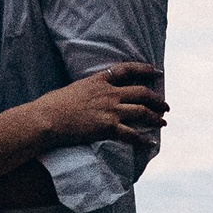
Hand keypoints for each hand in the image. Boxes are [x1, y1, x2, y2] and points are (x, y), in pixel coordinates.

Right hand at [46, 62, 167, 156]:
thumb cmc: (52, 105)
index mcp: (99, 80)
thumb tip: (89, 95)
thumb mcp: (73, 89)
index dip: (145, 69)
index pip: (128, 70)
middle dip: (157, 99)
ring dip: (156, 117)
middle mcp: (109, 93)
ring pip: (142, 111)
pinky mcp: (108, 127)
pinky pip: (132, 134)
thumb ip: (87, 90)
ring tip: (163, 122)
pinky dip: (144, 139)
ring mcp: (110, 110)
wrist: (47, 118)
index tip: (157, 72)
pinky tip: (151, 143)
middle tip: (165, 105)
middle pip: (141, 92)